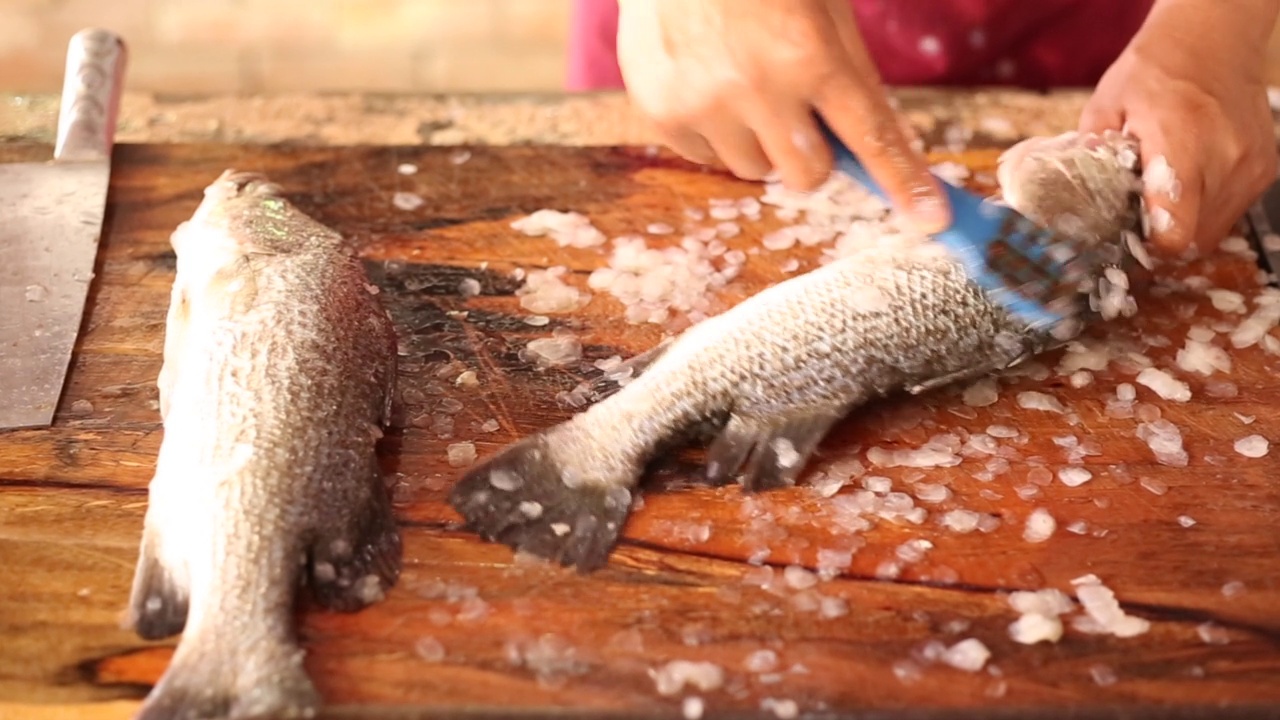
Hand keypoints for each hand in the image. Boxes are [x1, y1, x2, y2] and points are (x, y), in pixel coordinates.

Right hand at [615, 0, 951, 233]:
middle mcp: (755, 87)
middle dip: (812, 154)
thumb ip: (849, 75)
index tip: (929, 217)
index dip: (903, 181)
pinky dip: (716, 133)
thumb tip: (875, 148)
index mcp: (808, 53)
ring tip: (742, 81)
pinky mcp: (660, 112)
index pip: (869, 136)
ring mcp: (701, 104)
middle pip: (807, 175)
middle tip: (799, 112)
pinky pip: (705, 157)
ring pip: (753, 169)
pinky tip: (707, 80)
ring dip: (760, 141)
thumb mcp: (823, 8)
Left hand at [1080, 0, 1279, 254]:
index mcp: (1182, 142)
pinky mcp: (1264, 169)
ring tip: (1155, 210)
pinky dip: (1204, 214)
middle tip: (1131, 234)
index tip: (1123, 249)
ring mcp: (1251, 167)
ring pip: (1215, 233)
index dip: (1148, 251)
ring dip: (1183, 231)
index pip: (1175, 228)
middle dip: (1160, 245)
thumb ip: (1088, 153)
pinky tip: (1181, 193)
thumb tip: (1065, 197)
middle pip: (1194, 240)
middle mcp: (1225, 159)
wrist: (1213, 40)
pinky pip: (1231, 213)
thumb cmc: (1154, 71)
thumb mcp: (1106, 105)